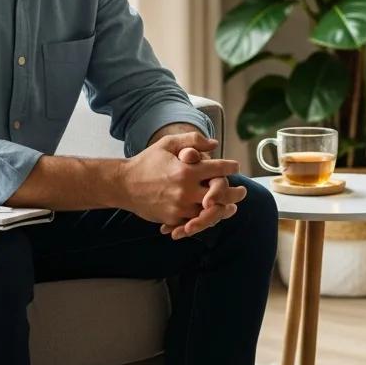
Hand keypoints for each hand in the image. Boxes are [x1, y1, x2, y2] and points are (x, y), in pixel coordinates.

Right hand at [117, 132, 237, 229]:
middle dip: (235, 193)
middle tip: (242, 191)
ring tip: (230, 207)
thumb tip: (214, 144)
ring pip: (210, 213)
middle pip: (221, 195)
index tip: (236, 167)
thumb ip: (192, 140)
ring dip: (223, 209)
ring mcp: (179, 207)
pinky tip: (212, 216)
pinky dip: (205, 220)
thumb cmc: (146, 162)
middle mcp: (185, 190)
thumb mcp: (167, 144)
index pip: (218, 169)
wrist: (123, 185)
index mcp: (186, 170)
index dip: (230, 167)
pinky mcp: (172, 219)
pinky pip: (194, 223)